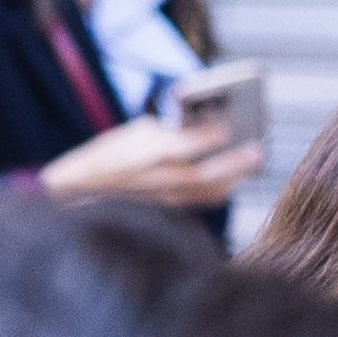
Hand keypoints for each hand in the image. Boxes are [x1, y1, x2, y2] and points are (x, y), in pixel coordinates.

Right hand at [41, 110, 255, 210]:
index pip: (182, 145)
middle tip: (257, 149)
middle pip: (203, 174)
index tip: (227, 126)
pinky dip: (219, 190)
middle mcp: (155, 180)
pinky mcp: (166, 210)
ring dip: (233, 177)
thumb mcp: (134, 132)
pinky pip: (200, 201)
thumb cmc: (108, 154)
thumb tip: (205, 129)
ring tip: (253, 162)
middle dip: (234, 162)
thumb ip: (169, 131)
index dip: (207, 136)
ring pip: (208, 192)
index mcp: (142, 154)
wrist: (79, 191)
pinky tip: (231, 179)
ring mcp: (162, 199)